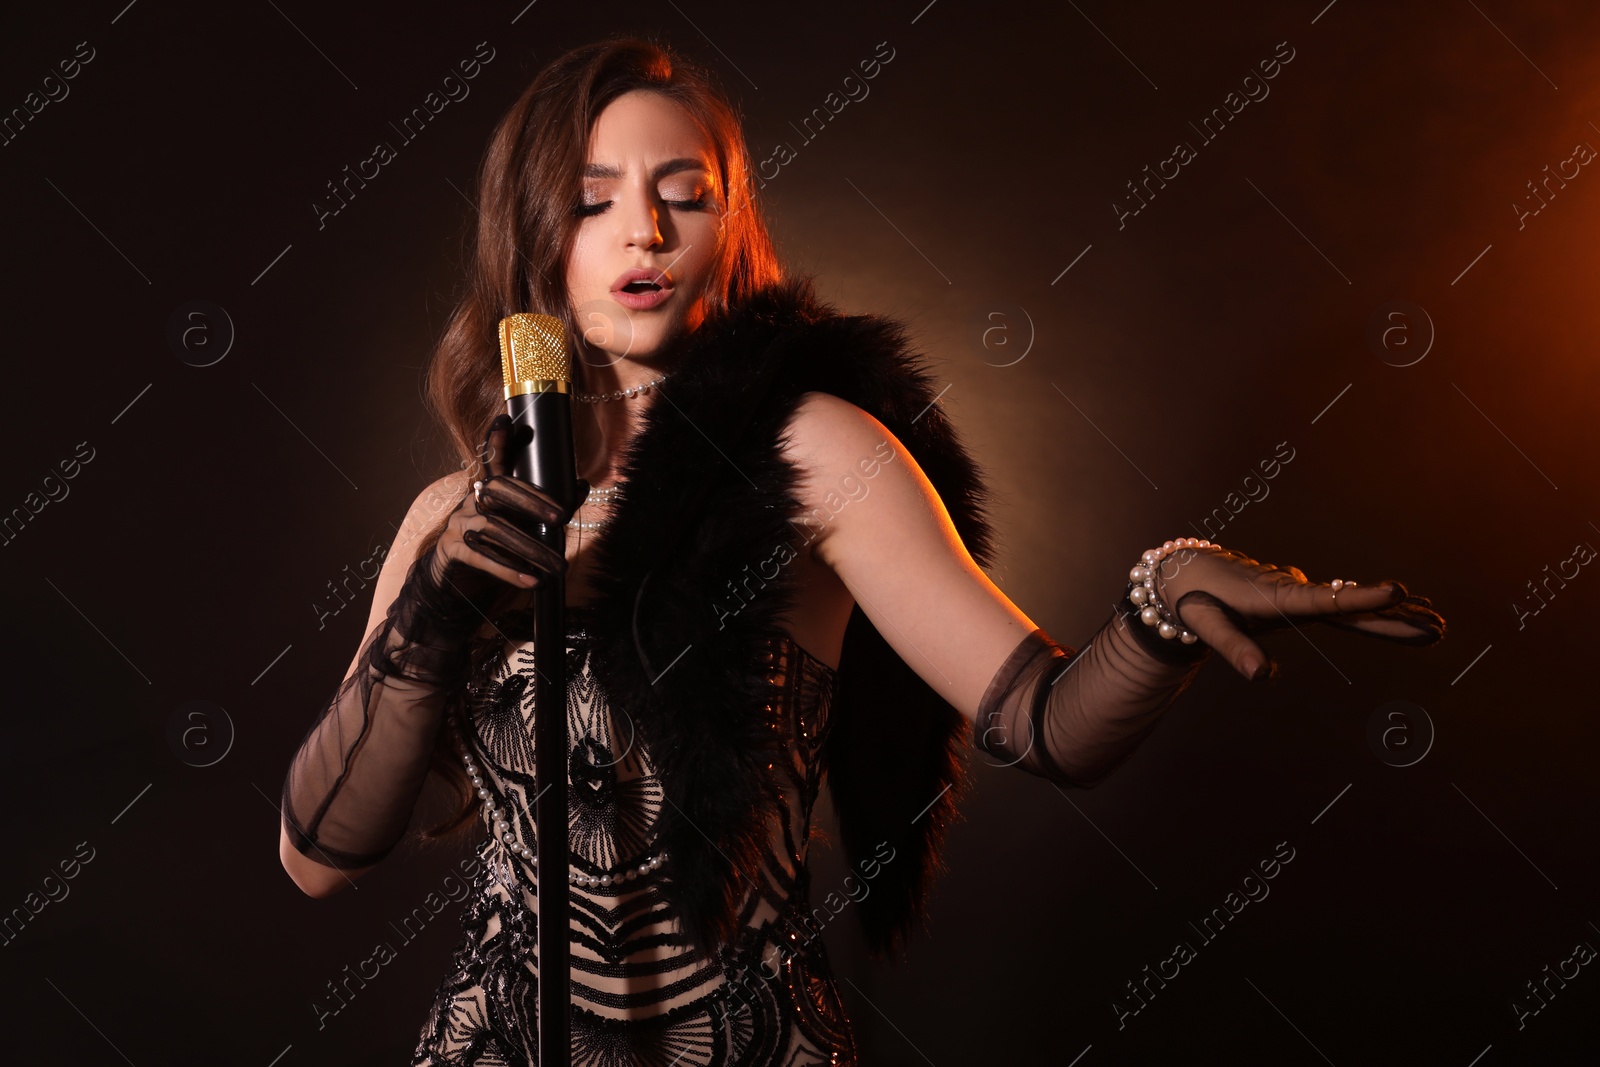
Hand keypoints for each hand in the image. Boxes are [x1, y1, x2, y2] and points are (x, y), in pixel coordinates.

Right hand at [425, 413, 589, 601]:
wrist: (457, 584)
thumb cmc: (496, 548)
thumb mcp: (523, 527)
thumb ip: (549, 508)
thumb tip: (581, 484)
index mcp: (488, 491)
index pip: (493, 462)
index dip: (498, 442)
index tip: (507, 420)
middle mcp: (471, 502)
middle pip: (498, 490)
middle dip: (531, 501)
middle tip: (561, 517)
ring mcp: (459, 525)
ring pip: (495, 529)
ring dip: (530, 548)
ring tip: (557, 565)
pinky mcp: (452, 551)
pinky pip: (481, 558)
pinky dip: (509, 570)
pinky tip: (531, 580)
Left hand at [1148, 543, 1446, 680]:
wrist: (1186, 572)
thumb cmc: (1194, 600)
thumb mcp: (1206, 625)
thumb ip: (1234, 650)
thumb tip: (1262, 676)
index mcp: (1276, 597)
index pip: (1324, 600)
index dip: (1360, 598)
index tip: (1396, 591)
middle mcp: (1295, 591)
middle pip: (1351, 607)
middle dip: (1394, 618)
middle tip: (1437, 627)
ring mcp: (1301, 594)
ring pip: (1353, 605)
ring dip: (1394, 615)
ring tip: (1437, 624)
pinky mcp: (1301, 600)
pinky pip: (1343, 606)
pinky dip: (1375, 610)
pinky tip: (1404, 614)